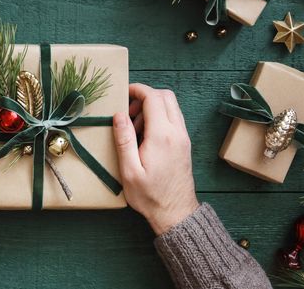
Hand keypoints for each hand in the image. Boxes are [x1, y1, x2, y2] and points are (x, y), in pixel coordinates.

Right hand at [112, 84, 198, 234]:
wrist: (175, 212)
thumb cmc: (150, 195)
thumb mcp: (129, 171)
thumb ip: (124, 140)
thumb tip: (119, 115)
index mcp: (161, 136)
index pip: (153, 98)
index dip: (137, 90)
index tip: (123, 93)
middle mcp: (176, 132)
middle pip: (165, 96)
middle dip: (145, 97)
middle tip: (128, 113)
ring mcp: (183, 137)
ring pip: (171, 106)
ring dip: (152, 108)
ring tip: (135, 128)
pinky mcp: (184, 143)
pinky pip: (173, 119)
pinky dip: (159, 118)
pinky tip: (146, 136)